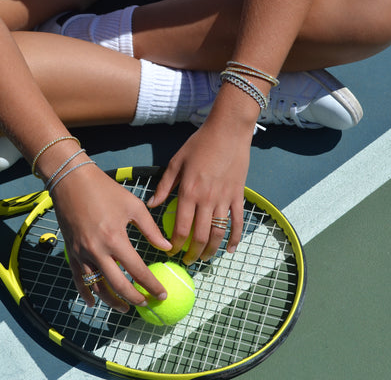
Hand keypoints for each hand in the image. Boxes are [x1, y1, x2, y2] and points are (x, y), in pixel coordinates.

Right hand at [50, 164, 171, 311]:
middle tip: (146, 304)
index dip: (151, 285)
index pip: (137, 270)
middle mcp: (97, 250)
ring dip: (112, 301)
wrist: (71, 181)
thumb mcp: (133, 206)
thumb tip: (167, 247)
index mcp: (115, 238)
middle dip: (134, 298)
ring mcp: (82, 253)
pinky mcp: (71, 252)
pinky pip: (78, 279)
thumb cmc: (106, 190)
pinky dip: (86, 293)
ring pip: (97, 286)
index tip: (162, 295)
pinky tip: (94, 302)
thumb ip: (151, 229)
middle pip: (118, 285)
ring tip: (125, 307)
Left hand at [148, 96, 253, 264]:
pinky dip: (234, 238)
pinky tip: (230, 249)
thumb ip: (164, 185)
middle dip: (193, 253)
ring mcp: (225, 199)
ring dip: (211, 250)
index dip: (176, 244)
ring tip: (205, 258)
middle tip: (187, 260)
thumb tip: (151, 204)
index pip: (181, 228)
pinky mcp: (238, 196)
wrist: (228, 131)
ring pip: (218, 233)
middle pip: (200, 236)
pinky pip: (237, 222)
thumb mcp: (177, 162)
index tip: (172, 251)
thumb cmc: (200, 144)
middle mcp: (207, 200)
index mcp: (189, 192)